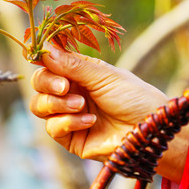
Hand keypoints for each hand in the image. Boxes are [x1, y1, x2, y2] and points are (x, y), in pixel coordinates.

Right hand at [29, 45, 188, 181]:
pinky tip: (90, 121)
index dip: (43, 61)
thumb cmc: (133, 97)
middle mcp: (71, 92)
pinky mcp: (71, 139)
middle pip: (39, 84)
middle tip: (65, 86)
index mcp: (78, 73)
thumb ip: (72, 65)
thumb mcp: (103, 76)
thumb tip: (44, 49)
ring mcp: (69, 115)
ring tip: (81, 105)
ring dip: (57, 104)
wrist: (149, 130)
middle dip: (48, 84)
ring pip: (39, 106)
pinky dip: (68, 122)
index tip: (41, 59)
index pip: (49, 64)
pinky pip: (53, 128)